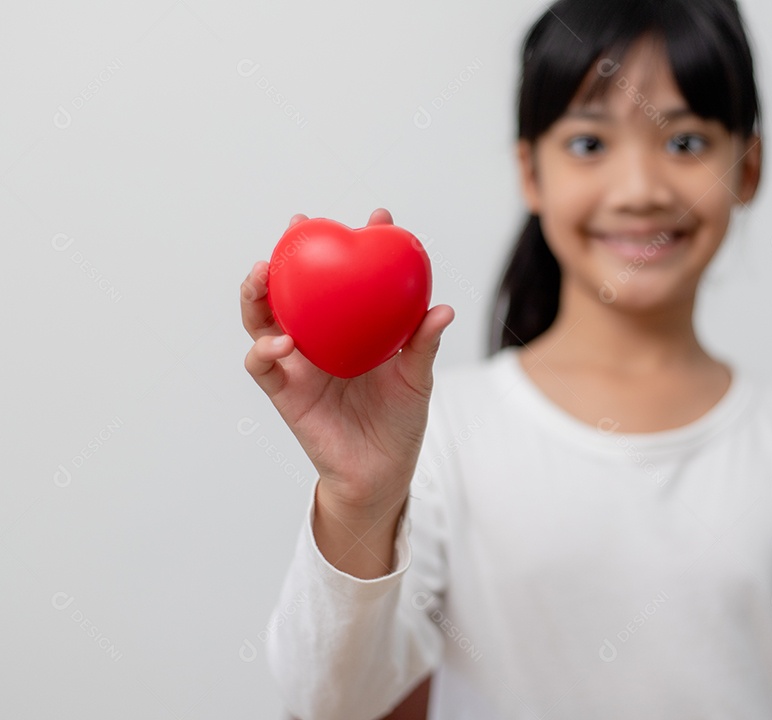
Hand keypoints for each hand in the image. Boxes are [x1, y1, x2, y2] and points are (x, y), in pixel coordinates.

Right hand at [241, 209, 453, 514]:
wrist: (382, 473)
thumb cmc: (400, 422)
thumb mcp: (416, 379)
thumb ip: (423, 345)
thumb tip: (443, 310)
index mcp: (348, 329)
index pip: (347, 279)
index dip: (358, 245)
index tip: (379, 218)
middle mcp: (317, 338)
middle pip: (293, 287)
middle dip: (291, 252)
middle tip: (299, 225)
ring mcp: (297, 363)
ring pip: (263, 318)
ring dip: (257, 292)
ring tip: (264, 271)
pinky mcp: (284, 392)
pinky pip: (262, 366)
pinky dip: (263, 351)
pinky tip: (279, 341)